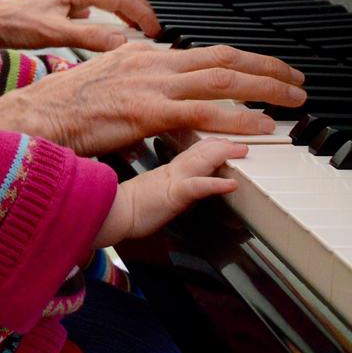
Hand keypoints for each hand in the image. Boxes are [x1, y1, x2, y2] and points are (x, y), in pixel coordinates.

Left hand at [0, 0, 161, 51]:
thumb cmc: (11, 24)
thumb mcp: (53, 33)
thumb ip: (88, 38)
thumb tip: (120, 42)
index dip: (141, 12)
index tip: (155, 29)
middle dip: (137, 6)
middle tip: (152, 26)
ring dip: (122, 8)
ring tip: (135, 26)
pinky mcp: (58, 7)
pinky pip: (90, 5)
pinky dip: (105, 14)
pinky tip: (103, 27)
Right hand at [0, 42, 304, 155]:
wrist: (31, 117)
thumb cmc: (59, 110)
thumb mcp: (103, 88)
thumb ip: (135, 91)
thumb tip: (157, 105)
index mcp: (140, 54)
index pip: (203, 52)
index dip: (242, 61)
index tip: (267, 71)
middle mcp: (149, 60)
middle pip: (223, 57)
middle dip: (267, 68)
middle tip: (298, 81)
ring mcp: (149, 83)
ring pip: (222, 78)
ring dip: (265, 88)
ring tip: (294, 100)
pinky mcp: (145, 110)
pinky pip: (203, 111)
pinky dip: (239, 117)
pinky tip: (263, 125)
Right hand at [94, 139, 245, 245]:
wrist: (110, 213)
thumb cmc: (124, 208)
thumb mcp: (146, 192)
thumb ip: (156, 187)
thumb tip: (161, 190)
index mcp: (166, 172)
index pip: (191, 152)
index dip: (209, 145)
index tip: (222, 140)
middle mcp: (172, 172)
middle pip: (200, 151)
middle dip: (222, 143)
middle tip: (241, 140)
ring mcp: (173, 181)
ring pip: (201, 162)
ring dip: (223, 154)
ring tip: (241, 150)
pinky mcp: (173, 195)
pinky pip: (197, 187)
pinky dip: (216, 184)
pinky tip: (230, 183)